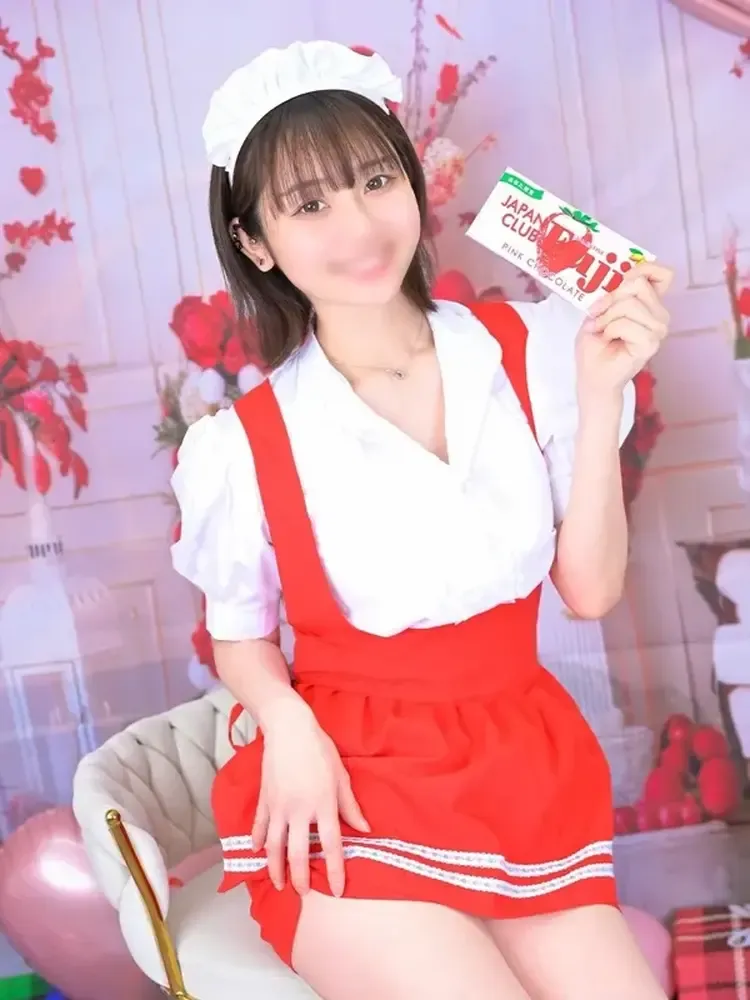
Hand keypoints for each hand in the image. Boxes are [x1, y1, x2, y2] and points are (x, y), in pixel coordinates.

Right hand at [252, 705, 369, 896]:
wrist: (289, 728)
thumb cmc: (319, 749)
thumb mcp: (340, 776)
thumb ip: (350, 806)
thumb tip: (364, 829)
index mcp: (323, 804)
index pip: (332, 845)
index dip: (335, 871)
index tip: (336, 890)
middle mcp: (299, 810)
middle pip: (298, 853)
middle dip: (300, 878)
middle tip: (302, 894)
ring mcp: (278, 806)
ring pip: (274, 846)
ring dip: (275, 868)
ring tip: (279, 884)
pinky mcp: (264, 799)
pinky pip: (259, 826)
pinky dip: (257, 841)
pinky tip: (257, 853)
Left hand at [576, 262, 672, 401]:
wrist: (592, 375)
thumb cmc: (595, 345)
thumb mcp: (599, 310)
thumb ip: (612, 292)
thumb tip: (618, 279)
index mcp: (649, 303)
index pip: (663, 274)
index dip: (643, 269)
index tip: (620, 281)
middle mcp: (658, 315)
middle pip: (639, 284)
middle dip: (611, 298)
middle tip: (599, 315)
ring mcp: (657, 330)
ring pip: (630, 304)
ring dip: (607, 317)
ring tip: (602, 330)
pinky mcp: (650, 344)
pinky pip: (626, 323)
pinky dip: (610, 329)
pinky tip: (609, 340)